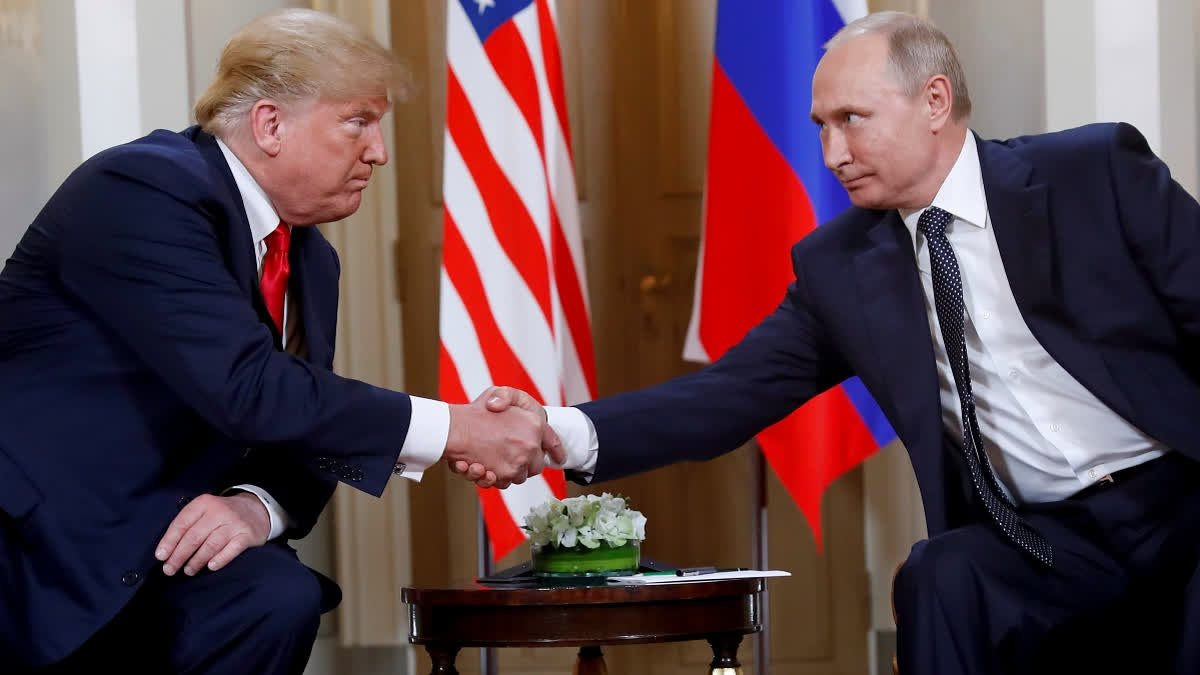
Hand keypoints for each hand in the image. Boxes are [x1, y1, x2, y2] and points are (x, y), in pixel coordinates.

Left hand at [155, 492, 270, 576]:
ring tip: (188, 571)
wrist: (256, 509)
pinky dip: (220, 559)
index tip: (161, 557)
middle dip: (179, 556)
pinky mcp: (247, 535)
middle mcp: (219, 511)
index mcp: (204, 503)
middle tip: (169, 570)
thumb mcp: (205, 511)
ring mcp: (234, 523)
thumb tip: (167, 550)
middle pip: (194, 537)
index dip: (169, 541)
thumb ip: (189, 525)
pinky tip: (211, 567)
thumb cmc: (222, 514)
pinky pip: (231, 550)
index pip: (182, 524)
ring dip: (196, 561)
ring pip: (210, 545)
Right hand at [447, 386, 564, 487]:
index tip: (560, 457)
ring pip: (519, 476)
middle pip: (536, 465)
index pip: (552, 442)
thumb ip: (509, 398)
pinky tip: (479, 468)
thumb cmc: (475, 411)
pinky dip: (492, 479)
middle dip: (526, 463)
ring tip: (489, 462)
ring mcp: (518, 461)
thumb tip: (508, 409)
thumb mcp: (497, 393)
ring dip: (507, 472)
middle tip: (509, 456)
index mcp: (534, 424)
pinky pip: (504, 483)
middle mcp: (530, 445)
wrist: (452, 429)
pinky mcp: (504, 475)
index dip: (556, 450)